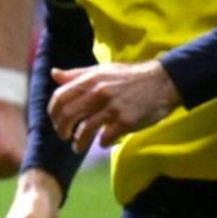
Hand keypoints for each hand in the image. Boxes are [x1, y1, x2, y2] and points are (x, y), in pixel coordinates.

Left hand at [47, 60, 179, 152]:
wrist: (163, 81)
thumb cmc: (130, 76)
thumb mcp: (102, 70)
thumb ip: (77, 74)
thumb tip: (54, 74)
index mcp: (91, 79)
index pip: (60, 97)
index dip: (53, 112)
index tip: (55, 121)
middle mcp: (98, 93)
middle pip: (68, 115)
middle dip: (62, 129)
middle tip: (64, 136)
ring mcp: (112, 108)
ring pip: (85, 130)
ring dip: (78, 142)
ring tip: (77, 147)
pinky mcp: (126, 122)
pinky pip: (105, 138)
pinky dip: (101, 143)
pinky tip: (102, 143)